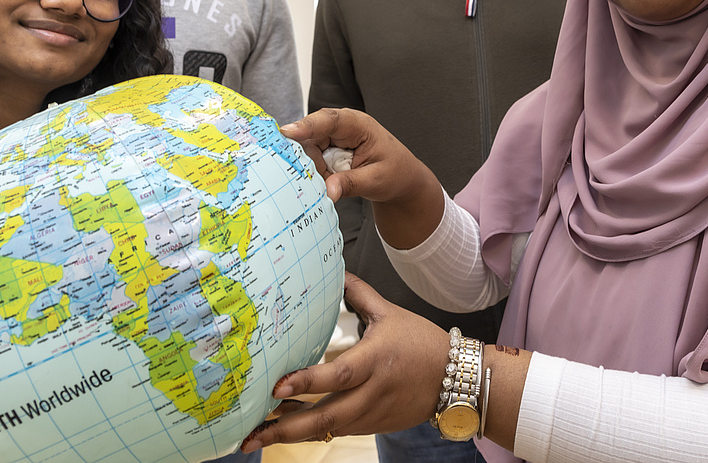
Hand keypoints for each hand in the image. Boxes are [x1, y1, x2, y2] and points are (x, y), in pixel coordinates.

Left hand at [241, 273, 449, 449]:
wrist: (455, 379)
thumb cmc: (421, 342)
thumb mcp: (390, 312)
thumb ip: (360, 294)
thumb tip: (337, 272)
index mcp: (376, 360)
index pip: (339, 374)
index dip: (308, 381)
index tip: (277, 384)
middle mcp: (373, 392)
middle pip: (327, 416)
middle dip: (287, 427)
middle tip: (252, 433)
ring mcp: (373, 414)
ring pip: (329, 429)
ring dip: (293, 434)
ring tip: (256, 436)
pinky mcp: (374, 425)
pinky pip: (338, 431)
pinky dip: (312, 431)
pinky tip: (287, 428)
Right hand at [281, 109, 443, 247]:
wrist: (401, 179)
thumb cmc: (395, 173)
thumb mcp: (376, 180)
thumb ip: (351, 184)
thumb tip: (327, 191)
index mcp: (358, 125)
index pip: (329, 120)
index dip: (307, 126)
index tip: (287, 133)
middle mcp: (342, 127)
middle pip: (311, 136)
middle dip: (308, 159)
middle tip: (318, 179)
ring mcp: (333, 138)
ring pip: (307, 151)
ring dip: (313, 170)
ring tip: (333, 182)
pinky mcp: (327, 150)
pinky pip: (311, 160)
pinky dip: (315, 174)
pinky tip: (328, 183)